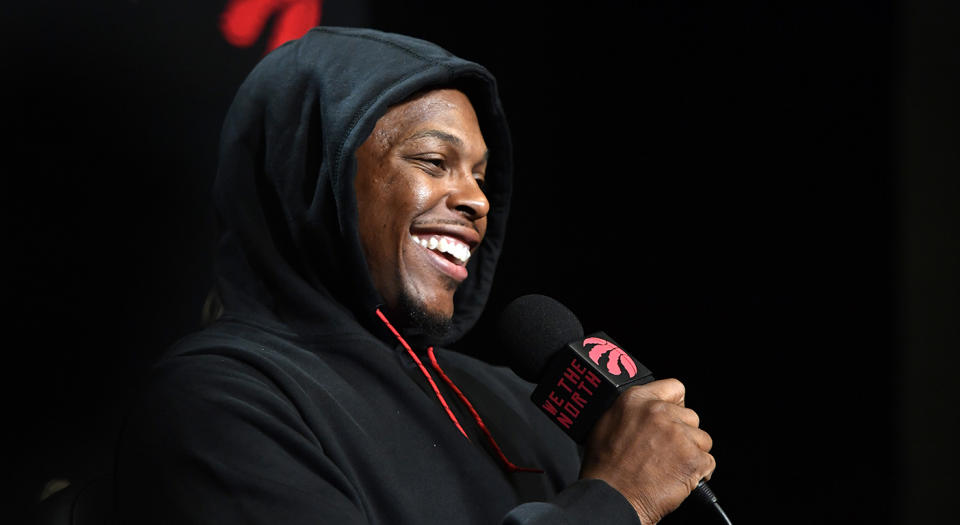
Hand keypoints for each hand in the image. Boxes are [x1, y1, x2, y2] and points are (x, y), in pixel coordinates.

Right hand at [579, 378, 714, 524]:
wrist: (611, 498)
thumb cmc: (604, 469)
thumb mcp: (606, 424)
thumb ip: (630, 411)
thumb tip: (644, 411)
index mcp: (636, 399)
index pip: (674, 388)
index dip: (676, 404)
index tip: (674, 416)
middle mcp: (658, 412)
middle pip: (690, 416)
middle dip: (683, 433)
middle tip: (665, 451)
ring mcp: (677, 434)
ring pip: (702, 439)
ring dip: (691, 452)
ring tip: (670, 466)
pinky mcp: (692, 457)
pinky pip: (708, 461)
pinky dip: (699, 472)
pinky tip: (680, 478)